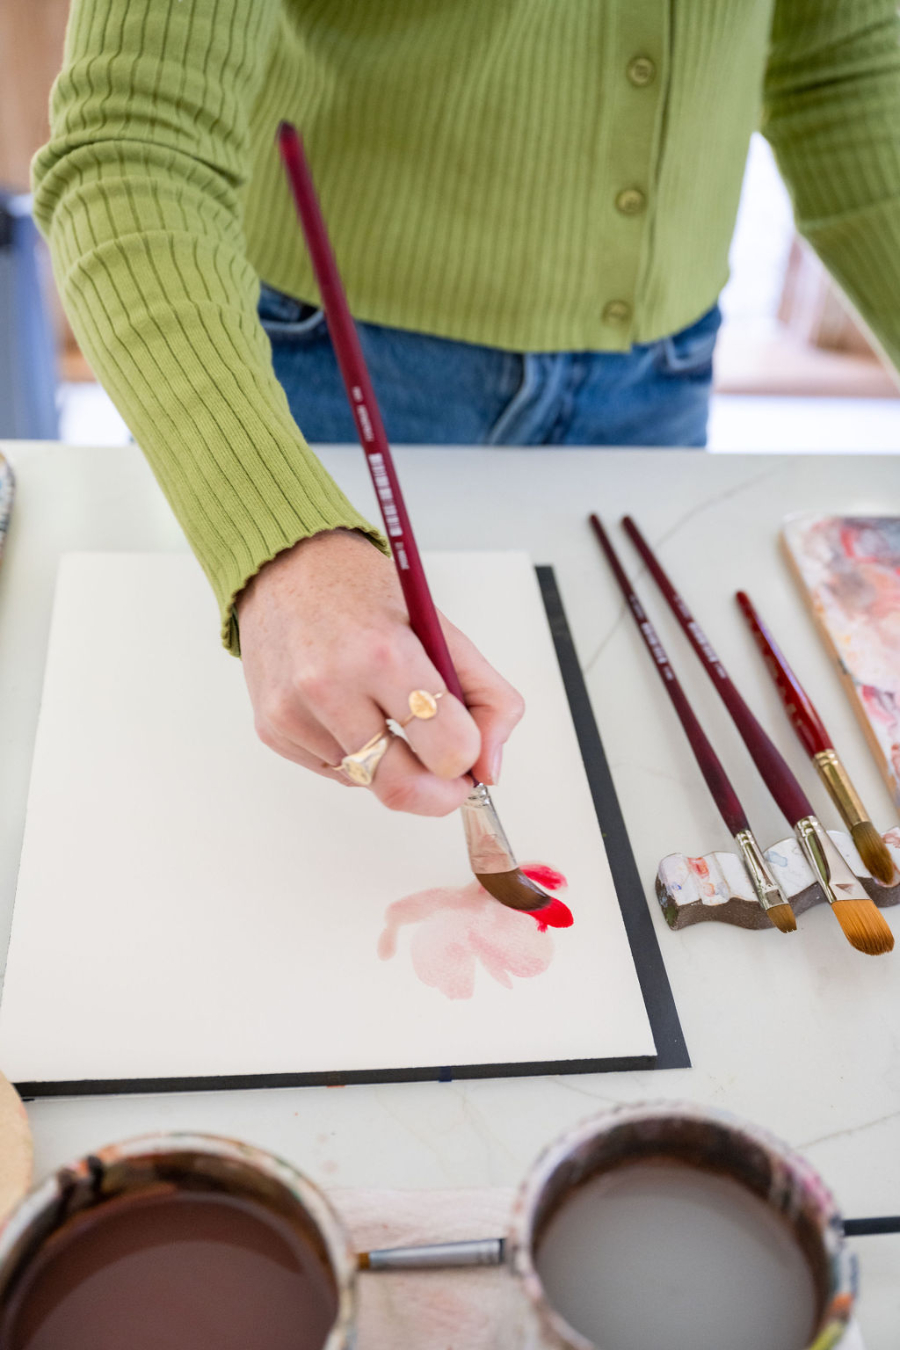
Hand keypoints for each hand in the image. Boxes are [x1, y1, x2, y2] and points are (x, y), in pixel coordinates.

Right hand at [236, 530, 524, 814]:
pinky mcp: (271, 729)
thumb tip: (489, 767)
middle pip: (401, 788)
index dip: (467, 758)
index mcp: (384, 655)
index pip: (447, 750)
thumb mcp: (440, 627)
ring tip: (383, 710)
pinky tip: (347, 709)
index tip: (467, 749)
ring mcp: (295, 712)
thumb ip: (487, 696)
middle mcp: (331, 686)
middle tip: (448, 774)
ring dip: (390, 763)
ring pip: (368, 783)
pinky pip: (333, 772)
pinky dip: (354, 754)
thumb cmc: (363, 593)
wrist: (284, 566)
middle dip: (437, 794)